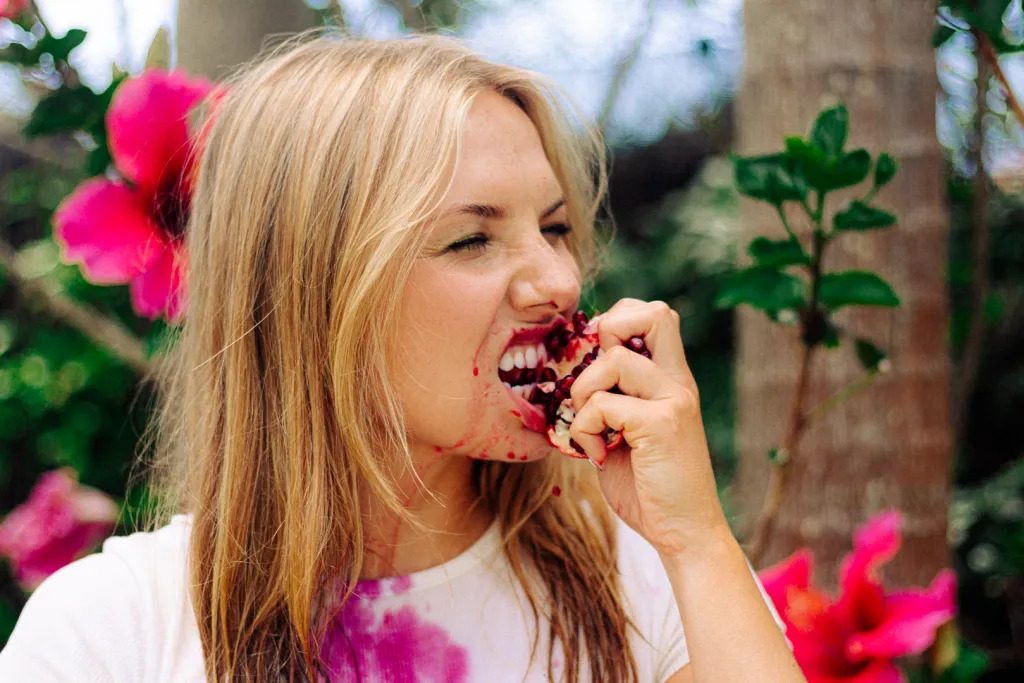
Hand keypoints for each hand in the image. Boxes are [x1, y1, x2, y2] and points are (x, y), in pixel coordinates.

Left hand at [568, 298, 731, 557]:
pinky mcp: (661, 425)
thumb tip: (570, 376)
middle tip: (595, 381)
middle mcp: (678, 383)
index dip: (619, 321)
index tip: (596, 364)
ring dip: (583, 393)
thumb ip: (611, 401)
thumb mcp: (627, 434)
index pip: (656, 316)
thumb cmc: (650, 488)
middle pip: (653, 313)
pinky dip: (584, 429)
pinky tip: (598, 456)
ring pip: (614, 359)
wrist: (685, 534)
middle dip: (608, 332)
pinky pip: (601, 404)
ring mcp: (674, 401)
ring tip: (589, 430)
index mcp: (672, 381)